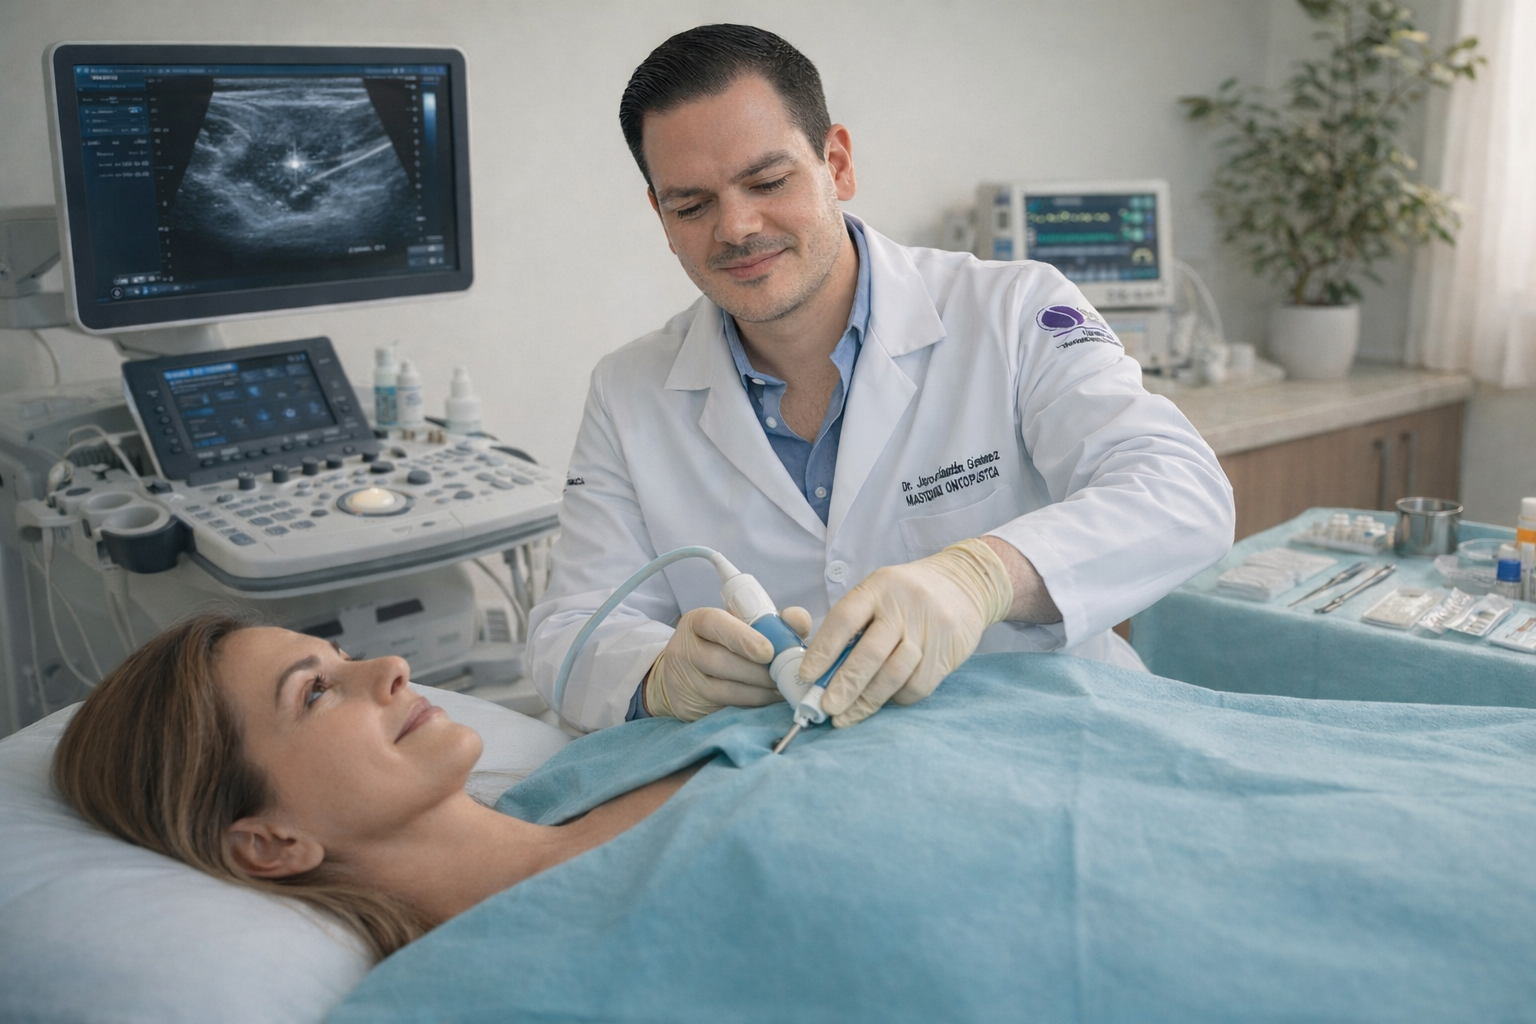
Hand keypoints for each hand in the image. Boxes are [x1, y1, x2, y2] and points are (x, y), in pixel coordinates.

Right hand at [645, 605, 811, 720]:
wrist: (683, 673)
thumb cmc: (724, 644)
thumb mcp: (740, 625)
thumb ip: (773, 620)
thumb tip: (798, 621)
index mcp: (698, 621)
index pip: (715, 623)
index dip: (742, 638)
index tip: (768, 652)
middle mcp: (684, 649)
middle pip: (721, 661)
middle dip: (758, 672)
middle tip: (784, 675)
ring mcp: (684, 681)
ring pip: (724, 691)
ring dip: (759, 691)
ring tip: (781, 689)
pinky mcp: (689, 708)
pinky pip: (724, 710)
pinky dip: (751, 706)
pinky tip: (767, 701)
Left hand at [800, 539, 1012, 726]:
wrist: (965, 582)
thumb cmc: (907, 595)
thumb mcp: (878, 594)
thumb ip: (854, 626)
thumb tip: (822, 671)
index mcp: (877, 588)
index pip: (844, 620)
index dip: (823, 651)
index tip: (808, 676)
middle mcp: (903, 606)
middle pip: (870, 653)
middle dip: (845, 685)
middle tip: (827, 708)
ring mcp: (929, 629)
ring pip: (894, 674)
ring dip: (868, 701)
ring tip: (848, 716)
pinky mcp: (948, 650)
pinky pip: (918, 684)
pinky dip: (898, 698)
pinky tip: (886, 701)